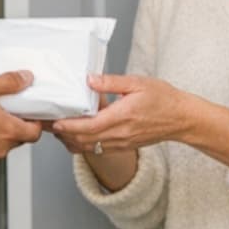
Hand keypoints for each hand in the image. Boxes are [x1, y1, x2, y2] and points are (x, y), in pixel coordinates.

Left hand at [50, 74, 186, 154]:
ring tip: (57, 129)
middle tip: (47, 124)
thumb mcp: (138, 82)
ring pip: (88, 148)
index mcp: (122, 116)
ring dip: (70, 141)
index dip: (68, 126)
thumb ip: (111, 82)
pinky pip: (97, 149)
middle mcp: (120, 134)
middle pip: (83, 140)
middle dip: (62, 134)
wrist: (182, 119)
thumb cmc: (163, 99)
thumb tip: (89, 80)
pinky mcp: (124, 146)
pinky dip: (83, 144)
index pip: (89, 126)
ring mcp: (122, 143)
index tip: (54, 121)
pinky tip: (76, 134)